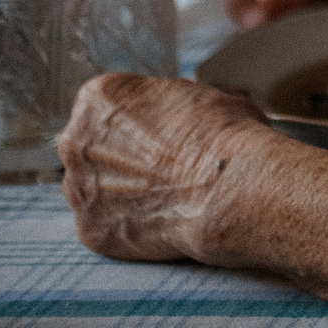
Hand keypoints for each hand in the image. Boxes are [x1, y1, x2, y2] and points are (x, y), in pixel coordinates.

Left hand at [60, 72, 327, 327]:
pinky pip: (107, 229)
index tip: (174, 135)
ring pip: (97, 187)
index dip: (146, 118)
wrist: (250, 197)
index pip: (107, 100)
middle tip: (178, 170)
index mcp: (103, 92)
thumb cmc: (249, 138)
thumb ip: (198, 99)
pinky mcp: (95, 235)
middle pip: (93, 145)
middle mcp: (77, 138)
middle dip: (129, 156)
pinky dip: (134, 230)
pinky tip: (171, 226)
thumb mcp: (226, 96)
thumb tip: (220, 99)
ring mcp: (81, 188)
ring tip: (182, 199)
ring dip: (131, 193)